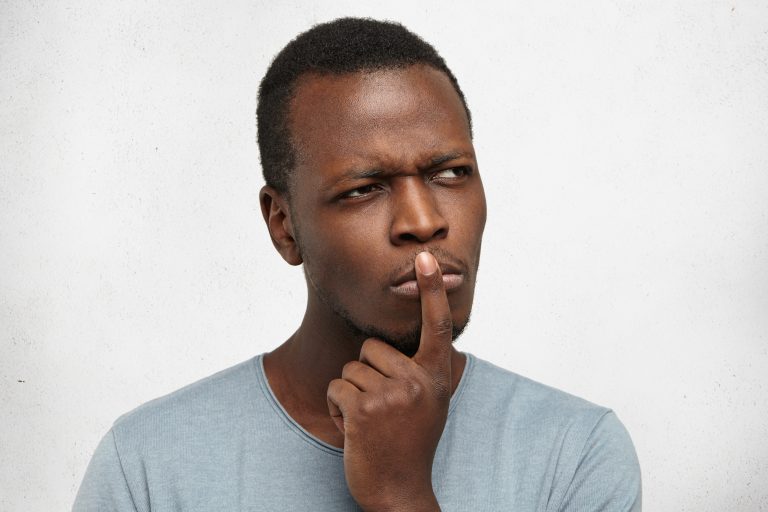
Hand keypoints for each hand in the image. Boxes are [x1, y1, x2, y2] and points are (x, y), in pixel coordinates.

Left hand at [327, 251, 451, 511]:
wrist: (399, 492)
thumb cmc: (410, 444)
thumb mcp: (431, 404)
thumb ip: (425, 372)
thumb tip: (429, 344)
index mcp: (437, 377)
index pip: (436, 326)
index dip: (431, 290)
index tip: (424, 258)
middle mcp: (419, 382)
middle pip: (371, 348)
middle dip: (367, 374)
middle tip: (381, 409)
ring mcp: (393, 395)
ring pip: (350, 368)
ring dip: (350, 394)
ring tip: (370, 422)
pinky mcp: (364, 410)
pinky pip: (336, 387)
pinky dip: (337, 408)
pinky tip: (354, 430)